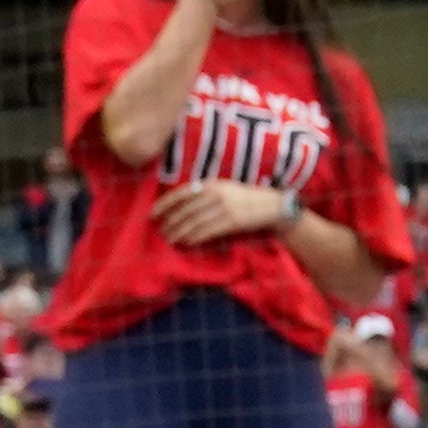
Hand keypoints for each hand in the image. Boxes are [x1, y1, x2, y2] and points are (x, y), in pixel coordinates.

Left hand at [153, 180, 286, 246]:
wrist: (274, 206)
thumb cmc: (248, 198)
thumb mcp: (226, 189)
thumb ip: (206, 193)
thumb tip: (183, 205)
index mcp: (211, 184)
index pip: (181, 194)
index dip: (164, 204)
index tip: (153, 214)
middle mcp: (215, 194)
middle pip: (186, 211)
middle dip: (171, 222)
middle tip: (162, 232)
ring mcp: (224, 208)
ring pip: (194, 222)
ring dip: (180, 233)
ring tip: (171, 240)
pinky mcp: (232, 222)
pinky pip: (208, 231)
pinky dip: (195, 238)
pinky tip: (187, 243)